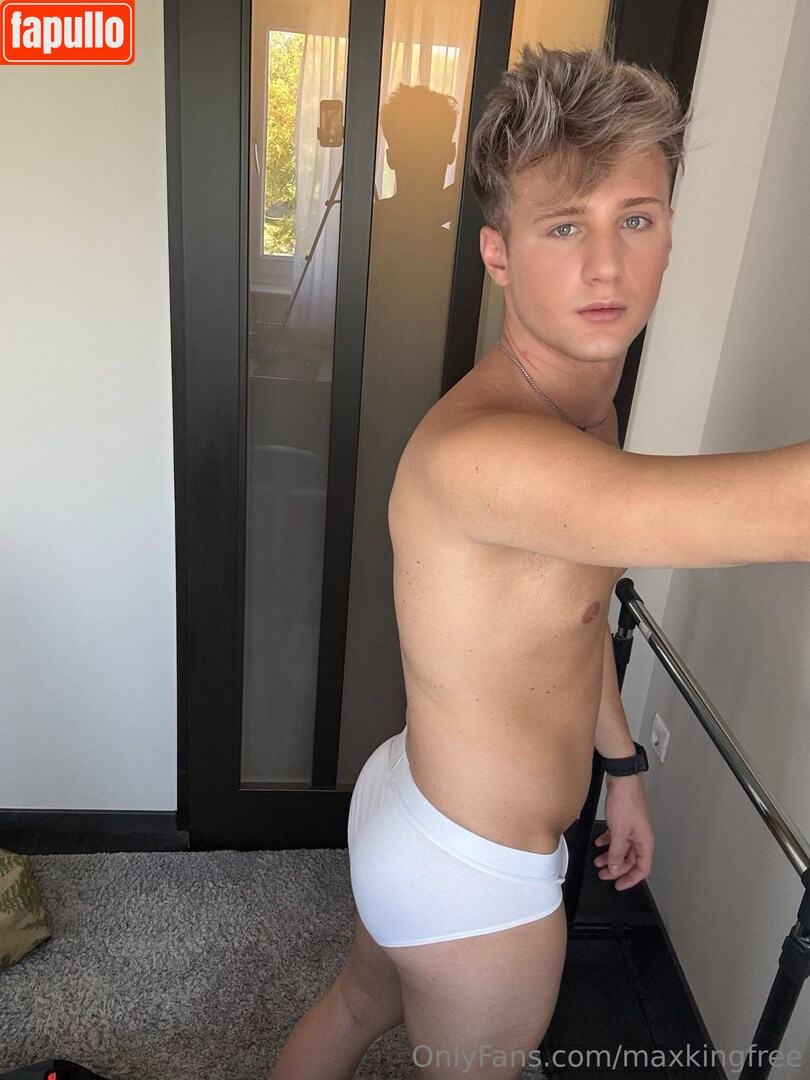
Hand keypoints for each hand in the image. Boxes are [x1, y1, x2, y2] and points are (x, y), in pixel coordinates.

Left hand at [593, 775, 653, 889]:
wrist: (622, 779)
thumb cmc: (626, 801)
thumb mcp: (619, 831)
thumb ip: (617, 852)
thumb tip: (616, 868)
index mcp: (645, 841)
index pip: (642, 868)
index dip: (631, 879)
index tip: (619, 885)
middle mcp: (641, 836)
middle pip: (631, 860)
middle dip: (617, 869)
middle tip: (603, 874)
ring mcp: (633, 828)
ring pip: (622, 848)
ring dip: (610, 856)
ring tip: (597, 861)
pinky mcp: (624, 820)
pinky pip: (617, 836)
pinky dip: (608, 841)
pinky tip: (598, 842)